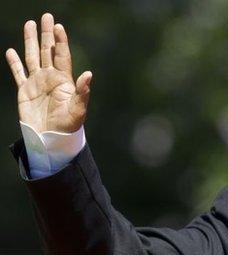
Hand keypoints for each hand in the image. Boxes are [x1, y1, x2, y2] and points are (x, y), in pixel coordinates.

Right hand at [6, 13, 91, 133]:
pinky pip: (18, 74)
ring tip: (30, 24)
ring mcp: (37, 83)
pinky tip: (11, 51)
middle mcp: (50, 78)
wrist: (51, 138)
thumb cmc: (68, 125)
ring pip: (32, 57)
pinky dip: (14, 63)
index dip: (61, 42)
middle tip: (47, 16)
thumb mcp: (78, 110)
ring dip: (31, 41)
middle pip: (48, 51)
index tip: (59, 27)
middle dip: (47, 34)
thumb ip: (82, 92)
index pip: (62, 56)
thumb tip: (88, 75)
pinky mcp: (25, 92)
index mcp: (64, 80)